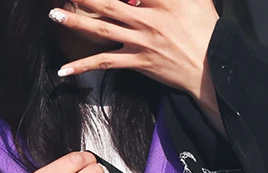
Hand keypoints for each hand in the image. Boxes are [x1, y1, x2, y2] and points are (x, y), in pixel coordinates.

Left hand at [49, 1, 219, 106]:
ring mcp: (141, 42)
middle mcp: (148, 19)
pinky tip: (65, 70)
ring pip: (103, 28)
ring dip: (76, 21)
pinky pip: (106, 63)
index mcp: (162, 0)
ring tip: (55, 14)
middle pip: (109, 1)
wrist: (212, 69)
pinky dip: (84, 66)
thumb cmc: (206, 31)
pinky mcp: (139, 62)